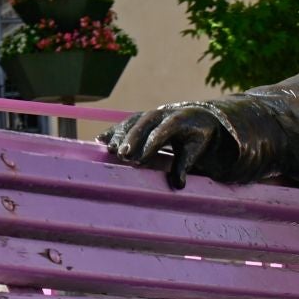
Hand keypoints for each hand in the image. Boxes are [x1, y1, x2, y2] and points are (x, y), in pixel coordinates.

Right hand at [101, 103, 232, 189]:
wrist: (198, 117)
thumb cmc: (197, 138)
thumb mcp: (196, 150)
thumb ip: (185, 165)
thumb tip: (178, 184)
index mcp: (179, 120)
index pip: (162, 132)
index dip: (150, 145)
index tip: (139, 160)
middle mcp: (163, 113)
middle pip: (145, 123)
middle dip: (132, 138)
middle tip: (123, 155)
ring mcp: (150, 114)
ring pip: (133, 121)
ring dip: (120, 134)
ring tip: (110, 150)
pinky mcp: (141, 117)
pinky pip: (125, 123)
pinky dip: (112, 131)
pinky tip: (99, 140)